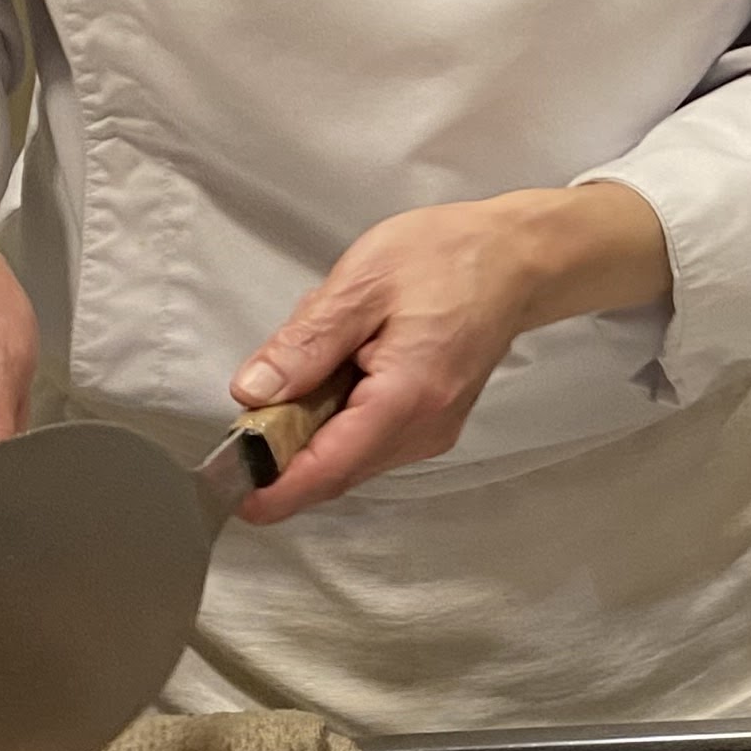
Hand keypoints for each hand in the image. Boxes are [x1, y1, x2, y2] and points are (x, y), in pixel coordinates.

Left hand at [230, 185, 671, 517]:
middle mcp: (424, 429)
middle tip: (257, 396)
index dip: (276, 487)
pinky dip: (338, 417)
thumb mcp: (363, 283)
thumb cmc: (448, 258)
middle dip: (286, 447)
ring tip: (319, 356)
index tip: (234, 492)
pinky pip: (368, 439)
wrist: (516, 258)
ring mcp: (431, 432)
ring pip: (349, 455)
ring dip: (313, 426)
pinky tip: (343, 365)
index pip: (329, 466)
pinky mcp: (431, 424)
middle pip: (335, 467)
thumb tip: (252, 393)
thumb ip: (306, 343)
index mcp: (407, 396)